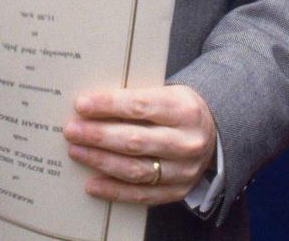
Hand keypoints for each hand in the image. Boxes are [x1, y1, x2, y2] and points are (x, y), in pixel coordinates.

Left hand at [63, 84, 216, 204]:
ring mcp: (183, 170)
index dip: (108, 105)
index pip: (140, 106)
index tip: (82, 105)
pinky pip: (141, 194)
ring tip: (77, 151)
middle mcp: (186, 142)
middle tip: (72, 130)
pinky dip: (113, 190)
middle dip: (98, 135)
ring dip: (100, 161)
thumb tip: (94, 106)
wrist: (216, 133)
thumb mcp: (170, 94)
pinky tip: (92, 183)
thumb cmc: (182, 110)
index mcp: (185, 110)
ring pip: (135, 169)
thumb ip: (138, 100)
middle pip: (134, 140)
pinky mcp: (177, 191)